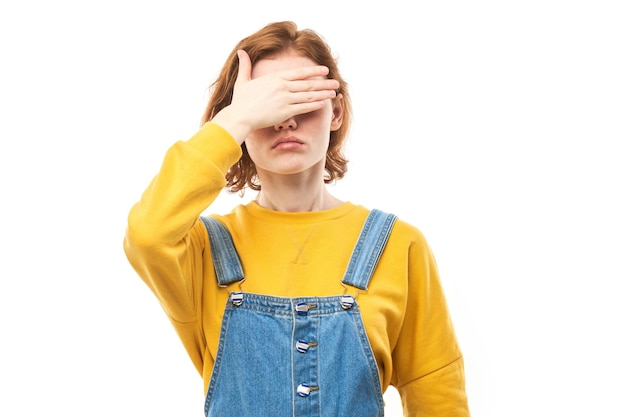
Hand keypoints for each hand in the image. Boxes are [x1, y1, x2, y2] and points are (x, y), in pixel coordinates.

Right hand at [212, 50, 338, 143]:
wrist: (240, 116)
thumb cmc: (241, 101)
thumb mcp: (243, 81)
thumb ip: (245, 66)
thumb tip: (241, 52)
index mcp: (275, 78)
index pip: (299, 73)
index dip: (314, 71)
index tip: (325, 70)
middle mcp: (282, 86)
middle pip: (308, 84)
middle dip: (324, 83)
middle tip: (336, 82)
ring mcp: (285, 99)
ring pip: (308, 95)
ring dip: (322, 94)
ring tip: (333, 93)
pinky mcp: (285, 112)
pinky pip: (304, 107)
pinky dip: (314, 105)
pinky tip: (323, 103)